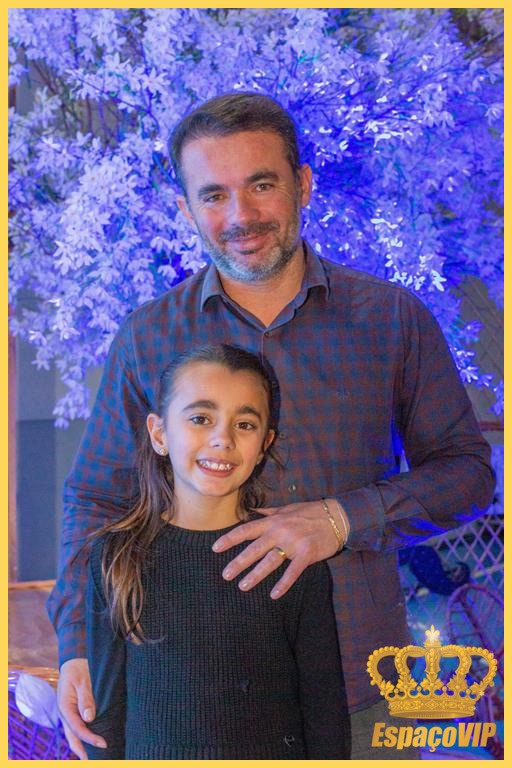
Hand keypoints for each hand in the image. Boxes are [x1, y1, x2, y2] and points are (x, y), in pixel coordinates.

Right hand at [57, 657, 105, 758]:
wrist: (75, 658)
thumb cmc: (79, 667)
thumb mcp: (83, 680)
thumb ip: (86, 698)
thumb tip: (89, 718)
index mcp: (65, 707)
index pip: (77, 729)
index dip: (90, 738)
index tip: (104, 744)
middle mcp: (65, 713)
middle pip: (73, 737)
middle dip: (83, 751)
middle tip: (96, 761)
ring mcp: (69, 713)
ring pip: (74, 734)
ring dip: (83, 746)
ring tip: (95, 756)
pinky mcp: (75, 710)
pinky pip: (78, 727)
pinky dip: (85, 736)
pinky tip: (94, 740)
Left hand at [212, 500, 340, 598]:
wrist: (337, 517)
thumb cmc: (310, 512)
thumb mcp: (287, 508)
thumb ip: (269, 512)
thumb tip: (252, 511)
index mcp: (273, 521)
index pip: (246, 530)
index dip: (230, 539)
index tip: (215, 548)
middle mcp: (280, 531)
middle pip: (254, 548)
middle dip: (238, 562)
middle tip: (225, 574)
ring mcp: (293, 542)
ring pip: (270, 561)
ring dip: (255, 575)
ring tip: (242, 586)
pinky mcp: (307, 554)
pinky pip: (293, 571)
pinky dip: (283, 584)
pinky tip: (274, 594)